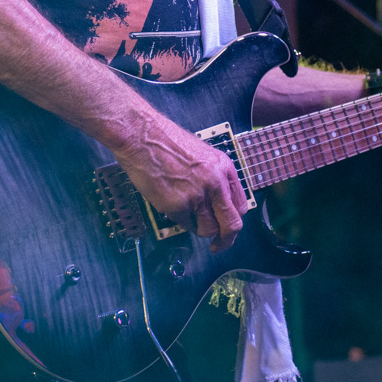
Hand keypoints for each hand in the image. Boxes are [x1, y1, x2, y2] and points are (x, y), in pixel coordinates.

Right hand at [112, 115, 247, 251]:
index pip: (240, 205)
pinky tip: (170, 204)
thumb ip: (213, 177)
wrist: (141, 135)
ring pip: (208, 229)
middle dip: (226, 239)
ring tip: (186, 215)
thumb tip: (216, 202)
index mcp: (224, 168)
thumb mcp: (201, 155)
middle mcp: (215, 183)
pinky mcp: (177, 205)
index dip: (232, 219)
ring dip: (199, 228)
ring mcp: (197, 195)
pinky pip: (185, 224)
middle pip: (231, 224)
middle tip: (218, 245)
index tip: (226, 226)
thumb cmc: (165, 141)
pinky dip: (179, 220)